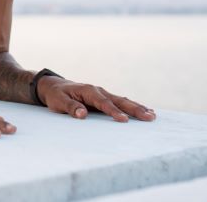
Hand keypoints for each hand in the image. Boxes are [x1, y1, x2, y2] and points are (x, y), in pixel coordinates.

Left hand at [38, 77, 155, 121]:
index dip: (114, 111)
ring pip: (123, 100)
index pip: (103, 103)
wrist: (54, 86)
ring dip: (137, 107)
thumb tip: (82, 114)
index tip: (124, 120)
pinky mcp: (104, 98)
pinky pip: (120, 102)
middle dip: (134, 109)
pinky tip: (144, 111)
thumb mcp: (59, 102)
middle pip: (119, 100)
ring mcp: (103, 94)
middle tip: (149, 117)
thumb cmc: (56, 95)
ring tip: (152, 115)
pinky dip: (132, 106)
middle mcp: (98, 90)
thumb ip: (71, 107)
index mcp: (88, 91)